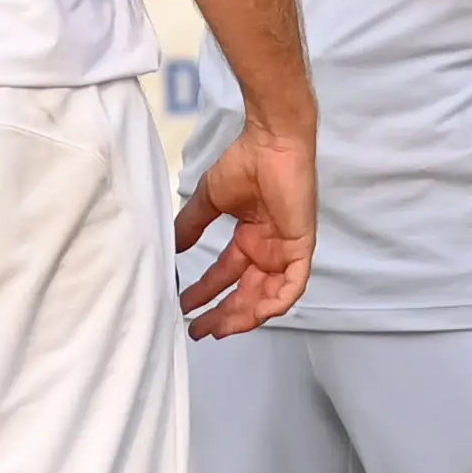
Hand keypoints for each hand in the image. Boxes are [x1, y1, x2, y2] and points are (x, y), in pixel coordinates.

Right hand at [173, 123, 315, 338]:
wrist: (270, 144)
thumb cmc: (243, 164)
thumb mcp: (210, 200)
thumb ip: (192, 225)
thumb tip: (171, 247)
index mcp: (250, 238)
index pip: (228, 275)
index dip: (208, 294)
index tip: (186, 308)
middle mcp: (268, 250)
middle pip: (247, 293)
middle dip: (223, 313)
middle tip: (199, 328)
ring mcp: (285, 251)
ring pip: (268, 297)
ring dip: (244, 315)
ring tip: (218, 326)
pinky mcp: (301, 248)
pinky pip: (292, 287)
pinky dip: (273, 303)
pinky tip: (252, 314)